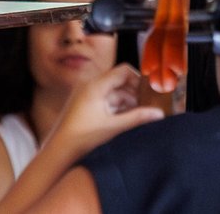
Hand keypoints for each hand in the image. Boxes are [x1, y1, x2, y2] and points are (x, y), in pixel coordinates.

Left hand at [46, 65, 163, 160]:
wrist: (60, 149)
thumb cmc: (82, 137)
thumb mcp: (114, 127)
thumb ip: (137, 118)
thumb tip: (159, 113)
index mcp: (95, 85)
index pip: (123, 71)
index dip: (139, 79)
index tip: (152, 91)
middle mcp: (91, 85)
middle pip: (120, 81)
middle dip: (136, 92)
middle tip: (151, 104)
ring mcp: (88, 94)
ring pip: (115, 92)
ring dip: (129, 101)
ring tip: (144, 114)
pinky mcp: (87, 104)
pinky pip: (107, 100)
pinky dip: (119, 107)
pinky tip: (131, 118)